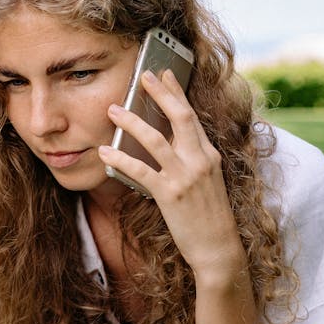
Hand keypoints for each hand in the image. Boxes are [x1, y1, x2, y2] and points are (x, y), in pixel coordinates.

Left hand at [99, 69, 244, 280]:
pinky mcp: (169, 195)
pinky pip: (140, 170)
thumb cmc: (209, 216)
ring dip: (131, 122)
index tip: (165, 74)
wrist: (218, 248)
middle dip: (160, 93)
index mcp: (209, 155)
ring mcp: (185, 177)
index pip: (192, 116)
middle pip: (180, 117)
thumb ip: (191, 159)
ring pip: (155, 139)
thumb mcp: (207, 181)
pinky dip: (120, 159)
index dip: (177, 92)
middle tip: (143, 76)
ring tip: (112, 110)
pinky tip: (105, 152)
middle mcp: (200, 160)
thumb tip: (168, 141)